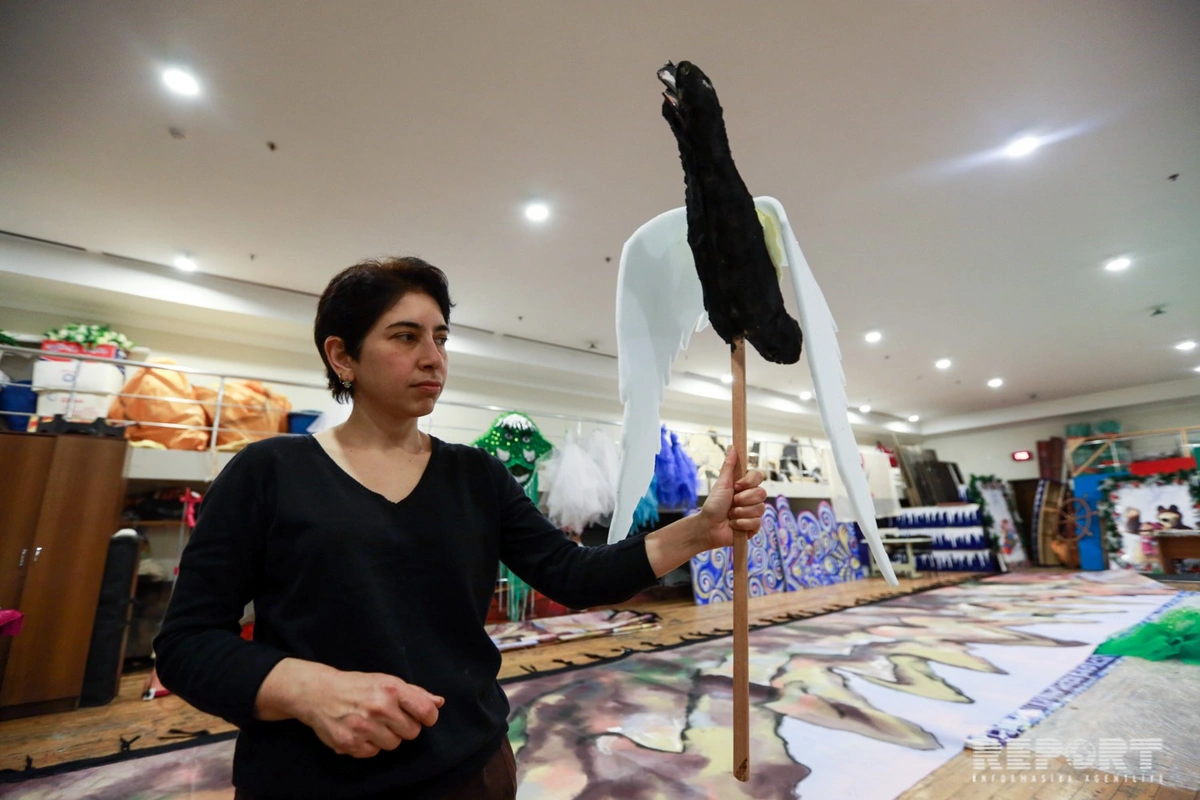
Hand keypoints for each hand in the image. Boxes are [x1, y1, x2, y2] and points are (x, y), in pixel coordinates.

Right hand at [297, 668, 443, 757]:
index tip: (422, 717)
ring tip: (373, 723)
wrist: (319, 693)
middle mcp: (379, 708)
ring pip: (394, 744)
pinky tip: (360, 731)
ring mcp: (364, 727)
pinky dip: (369, 745)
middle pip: (412, 732)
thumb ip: (415, 693)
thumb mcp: (386, 681)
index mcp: (391, 689)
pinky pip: (374, 752)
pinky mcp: (350, 744)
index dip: (428, 717)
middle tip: (390, 717)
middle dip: (404, 726)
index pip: (426, 712)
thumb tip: (439, 703)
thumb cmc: (358, 686)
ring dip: (387, 736)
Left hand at [696, 448, 766, 549]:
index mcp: (745, 486)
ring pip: (759, 509)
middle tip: (731, 503)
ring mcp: (754, 512)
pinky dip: (741, 524)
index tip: (736, 486)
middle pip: (761, 493)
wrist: (708, 527)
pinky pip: (756, 522)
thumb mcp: (721, 484)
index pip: (759, 476)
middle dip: (743, 499)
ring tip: (730, 515)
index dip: (749, 482)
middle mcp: (751, 498)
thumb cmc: (713, 505)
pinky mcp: (754, 527)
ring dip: (740, 512)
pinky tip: (733, 525)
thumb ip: (729, 466)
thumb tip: (732, 447)